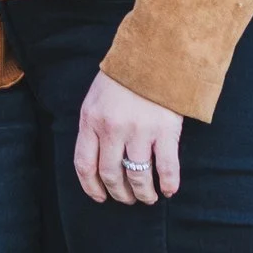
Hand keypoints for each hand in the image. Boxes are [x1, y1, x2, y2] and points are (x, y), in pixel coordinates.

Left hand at [75, 71, 182, 204]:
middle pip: (110, 174)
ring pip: (137, 175)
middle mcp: (112, 129)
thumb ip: (94, 125)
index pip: (84, 164)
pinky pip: (166, 166)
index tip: (100, 197)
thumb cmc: (124, 76)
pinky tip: (168, 191)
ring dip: (142, 193)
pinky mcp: (165, 130)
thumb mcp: (96, 98)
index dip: (91, 187)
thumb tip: (96, 158)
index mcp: (91, 120)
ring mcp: (139, 131)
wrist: (153, 52)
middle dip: (119, 193)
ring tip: (147, 198)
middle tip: (127, 199)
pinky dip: (167, 183)